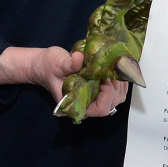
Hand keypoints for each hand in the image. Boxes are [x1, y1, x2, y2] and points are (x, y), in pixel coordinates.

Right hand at [0, 46, 127, 116]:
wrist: (45, 65)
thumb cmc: (49, 67)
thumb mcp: (57, 64)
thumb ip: (68, 64)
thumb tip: (80, 58)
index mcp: (76, 105)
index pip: (100, 108)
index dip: (107, 94)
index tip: (105, 77)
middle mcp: (87, 105)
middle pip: (112, 103)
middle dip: (116, 87)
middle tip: (113, 69)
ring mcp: (94, 98)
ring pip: (117, 97)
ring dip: (121, 83)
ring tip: (117, 67)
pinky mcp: (98, 90)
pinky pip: (116, 90)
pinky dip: (120, 80)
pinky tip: (119, 68)